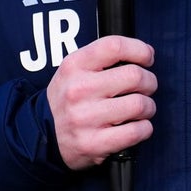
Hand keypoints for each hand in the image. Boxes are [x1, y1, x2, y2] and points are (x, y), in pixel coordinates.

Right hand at [46, 35, 157, 169]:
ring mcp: (85, 118)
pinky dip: (145, 128)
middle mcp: (78, 90)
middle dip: (149, 82)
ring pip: (140, 105)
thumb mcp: (75, 69)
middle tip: (146, 88)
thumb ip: (105, 57)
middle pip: (135, 75)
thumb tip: (146, 54)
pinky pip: (136, 132)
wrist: (41, 135)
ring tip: (141, 109)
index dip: (140, 50)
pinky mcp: (93, 144)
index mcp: (74, 66)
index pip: (115, 46)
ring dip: (148, 107)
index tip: (147, 58)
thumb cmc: (69, 97)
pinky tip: (138, 126)